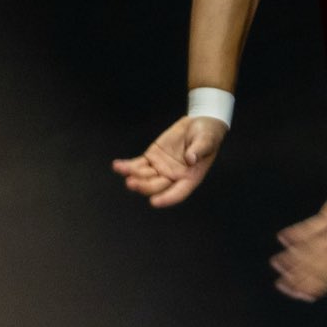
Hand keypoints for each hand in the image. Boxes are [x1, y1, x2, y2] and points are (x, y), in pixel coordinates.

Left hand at [111, 115, 226, 207]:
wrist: (200, 124)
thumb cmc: (208, 135)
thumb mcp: (208, 140)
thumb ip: (200, 149)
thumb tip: (191, 158)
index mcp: (190, 177)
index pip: (178, 192)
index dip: (166, 198)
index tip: (154, 202)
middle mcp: (173, 176)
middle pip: (156, 186)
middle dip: (143, 186)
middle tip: (132, 182)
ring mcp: (160, 168)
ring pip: (144, 177)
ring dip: (133, 176)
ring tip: (122, 169)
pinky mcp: (151, 159)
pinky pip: (137, 165)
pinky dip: (126, 167)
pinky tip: (117, 165)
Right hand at [270, 169, 326, 300]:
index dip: (313, 288)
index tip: (297, 294)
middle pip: (318, 268)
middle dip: (298, 278)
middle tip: (280, 284)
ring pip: (311, 251)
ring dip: (291, 258)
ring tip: (276, 263)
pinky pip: (311, 229)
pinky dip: (295, 235)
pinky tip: (282, 238)